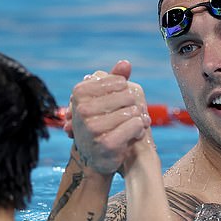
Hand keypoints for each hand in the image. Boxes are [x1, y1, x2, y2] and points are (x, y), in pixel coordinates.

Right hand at [69, 60, 150, 174]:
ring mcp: (93, 127)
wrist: (97, 157)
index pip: (119, 82)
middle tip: (128, 117)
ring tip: (132, 126)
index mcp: (80, 93)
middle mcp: (83, 109)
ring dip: (138, 118)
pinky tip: (135, 134)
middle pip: (128, 95)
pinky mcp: (107, 143)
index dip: (125, 92)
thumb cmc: (101, 123)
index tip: (119, 104)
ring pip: (133, 111)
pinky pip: (136, 125)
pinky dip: (140, 129)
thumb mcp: (103, 99)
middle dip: (133, 106)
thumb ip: (114, 79)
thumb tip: (125, 63)